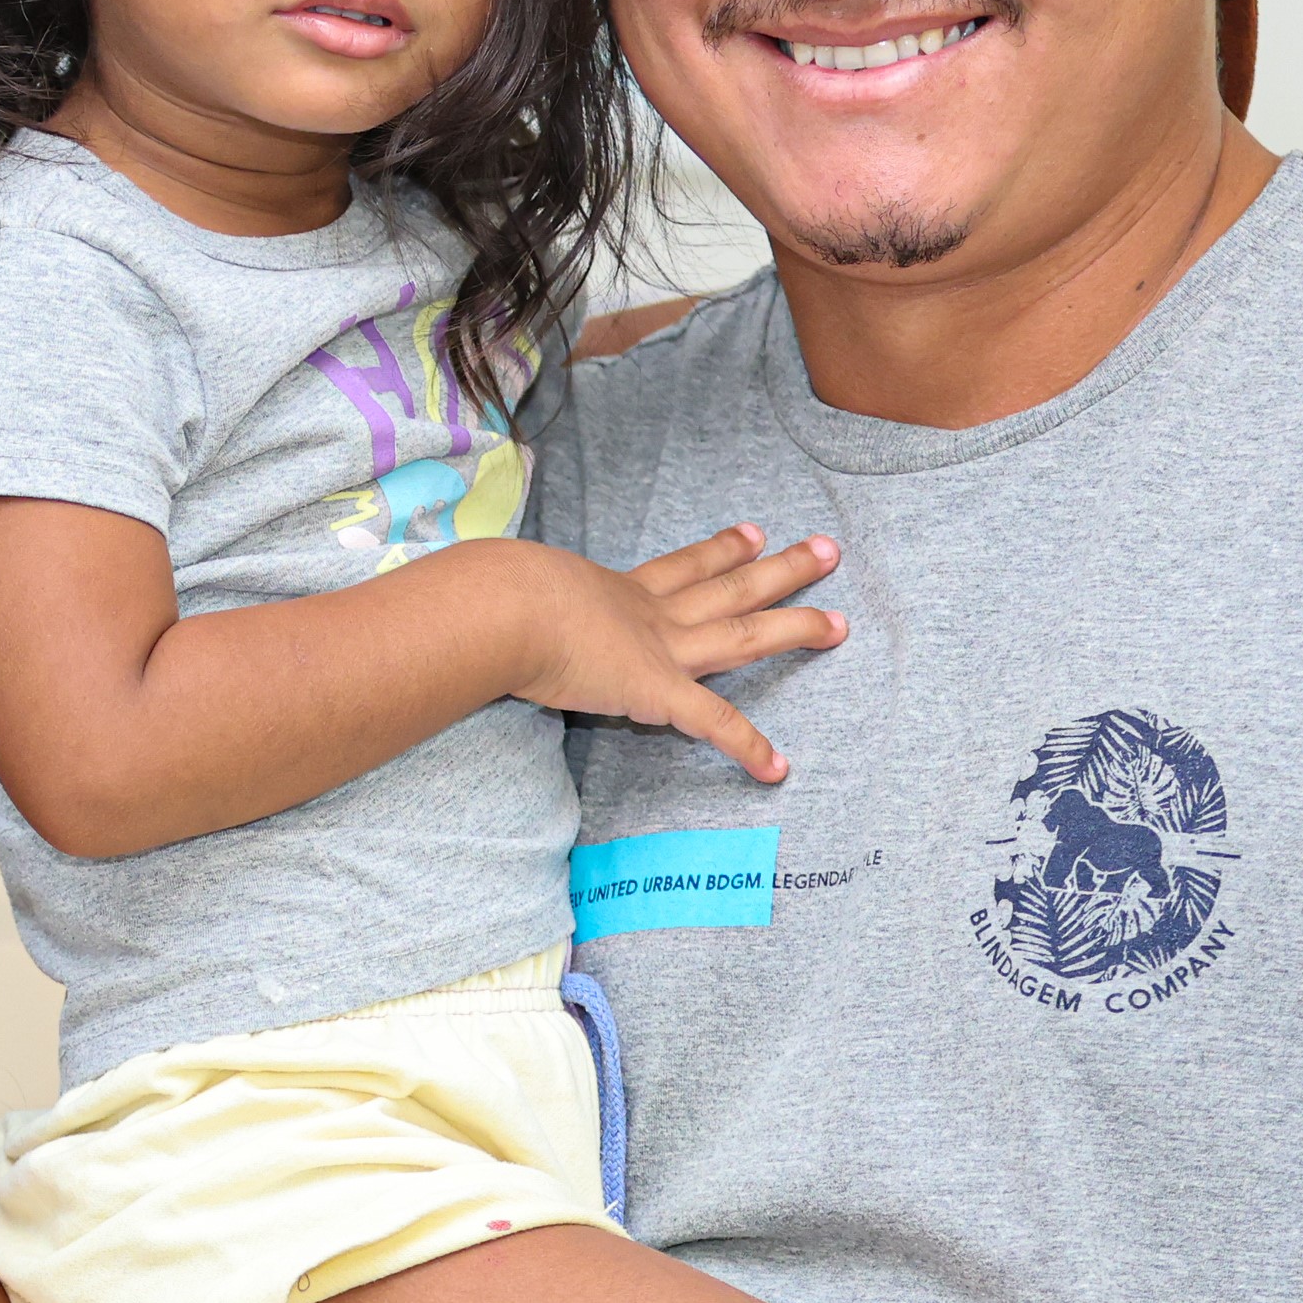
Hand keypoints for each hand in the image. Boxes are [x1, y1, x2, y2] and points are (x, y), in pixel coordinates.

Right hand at [451, 522, 841, 780]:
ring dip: (795, 626)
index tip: (752, 533)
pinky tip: (778, 769)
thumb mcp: (504, 588)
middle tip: (825, 551)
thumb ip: (502, 602)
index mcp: (614, 591)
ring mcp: (659, 649)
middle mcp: (649, 613)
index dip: (719, 551)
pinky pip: (713, 723)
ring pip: (743, 633)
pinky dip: (747, 747)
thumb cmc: (490, 595)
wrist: (501, 606)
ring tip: (840, 622)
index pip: (680, 568)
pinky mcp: (657, 691)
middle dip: (781, 570)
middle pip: (729, 585)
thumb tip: (461, 605)